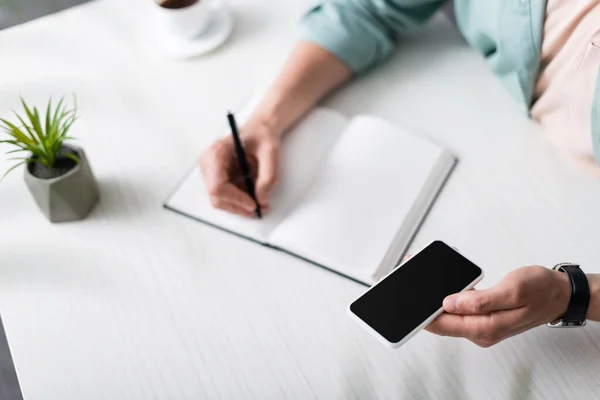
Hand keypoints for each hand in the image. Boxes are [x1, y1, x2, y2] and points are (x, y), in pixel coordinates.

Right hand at [199, 117, 280, 216]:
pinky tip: (254, 195)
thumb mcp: (271, 152)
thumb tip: (261, 198)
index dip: (235, 199)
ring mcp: (211, 173)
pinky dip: (241, 201)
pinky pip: (227, 197)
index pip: (217, 186)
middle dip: (239, 207)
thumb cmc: (262, 135)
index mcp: (217, 153)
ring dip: (241, 206)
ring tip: (261, 203)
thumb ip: (268, 176)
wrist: (260, 130)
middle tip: (260, 209)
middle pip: (217, 197)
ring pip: (221, 201)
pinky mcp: (218, 179)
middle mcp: (209, 164)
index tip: (254, 204)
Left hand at [426, 266, 570, 346]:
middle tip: (413, 279)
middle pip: (444, 321)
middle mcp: (482, 331)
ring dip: (437, 299)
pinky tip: (445, 284)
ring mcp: (482, 325)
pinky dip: (450, 297)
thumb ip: (481, 301)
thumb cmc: (541, 290)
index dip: (424, 313)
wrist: (560, 294)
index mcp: (486, 328)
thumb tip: (451, 304)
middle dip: (427, 303)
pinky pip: (460, 309)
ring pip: (450, 314)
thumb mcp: (513, 290)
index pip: (444, 325)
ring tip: (424, 277)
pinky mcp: (484, 317)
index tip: (412, 299)